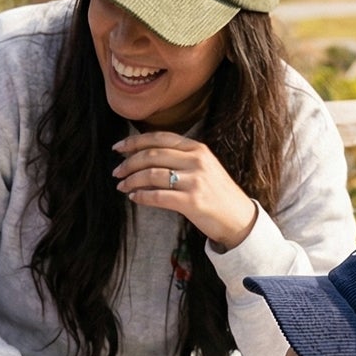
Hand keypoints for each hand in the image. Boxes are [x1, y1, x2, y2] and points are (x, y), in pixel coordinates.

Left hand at [112, 131, 258, 250]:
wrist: (238, 217)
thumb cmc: (216, 193)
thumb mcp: (201, 168)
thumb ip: (177, 160)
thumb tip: (141, 161)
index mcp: (197, 148)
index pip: (160, 138)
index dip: (135, 141)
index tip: (117, 148)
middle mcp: (196, 160)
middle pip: (152, 155)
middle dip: (129, 163)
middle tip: (116, 171)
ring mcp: (195, 180)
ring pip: (152, 174)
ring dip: (131, 180)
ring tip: (122, 186)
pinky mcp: (192, 201)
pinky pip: (158, 196)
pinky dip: (142, 196)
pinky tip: (134, 198)